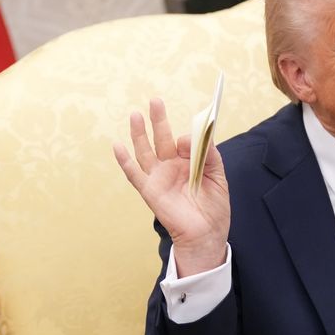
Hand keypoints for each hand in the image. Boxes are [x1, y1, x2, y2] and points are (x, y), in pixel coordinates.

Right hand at [114, 98, 229, 275]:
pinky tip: (117, 146)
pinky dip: (124, 161)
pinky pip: (134, 174)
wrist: (207, 234)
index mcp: (189, 162)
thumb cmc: (214, 207)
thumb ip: (209, 155)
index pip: (185, 140)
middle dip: (158, 119)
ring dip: (139, 133)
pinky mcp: (150, 191)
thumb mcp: (218, 177)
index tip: (199, 133)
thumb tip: (188, 138)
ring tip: (136, 115)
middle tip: (155, 101)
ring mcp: (159, 178)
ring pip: (145, 151)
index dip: (190, 135)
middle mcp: (172, 167)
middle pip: (162, 138)